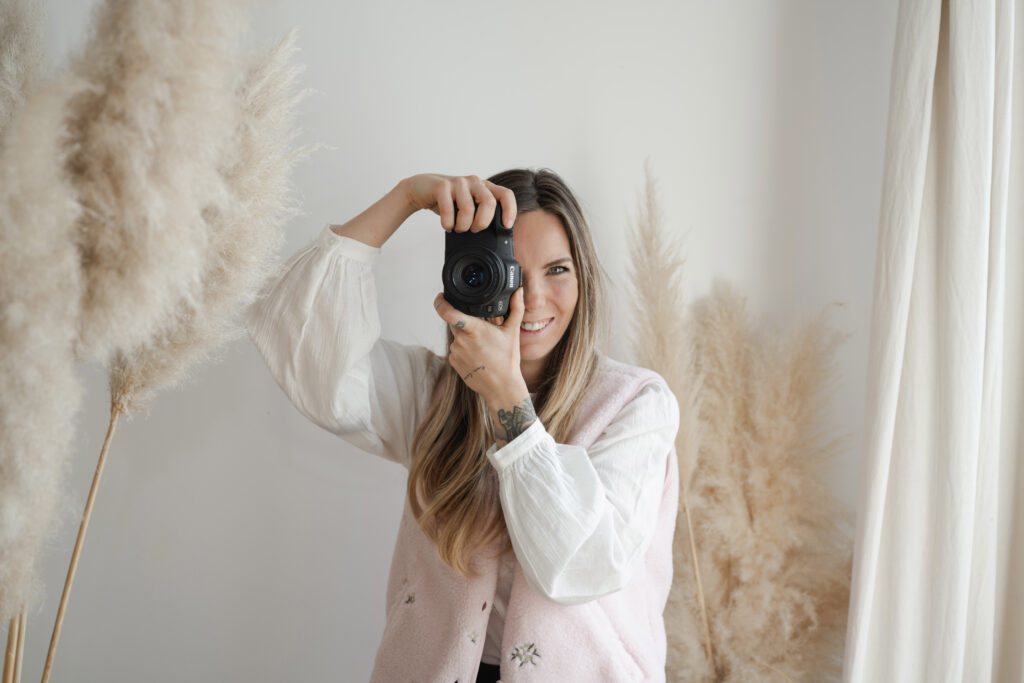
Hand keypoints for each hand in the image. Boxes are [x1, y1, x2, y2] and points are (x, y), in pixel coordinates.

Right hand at [401, 173, 516, 232]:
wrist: (421, 189)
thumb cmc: (448, 200)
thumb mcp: (468, 205)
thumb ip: (481, 212)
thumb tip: (495, 235)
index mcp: (484, 186)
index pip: (505, 194)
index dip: (510, 210)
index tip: (506, 225)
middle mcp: (474, 182)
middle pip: (489, 203)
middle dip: (481, 223)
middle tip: (473, 229)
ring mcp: (458, 182)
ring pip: (468, 209)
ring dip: (462, 226)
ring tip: (457, 228)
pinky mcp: (442, 186)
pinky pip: (448, 210)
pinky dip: (448, 223)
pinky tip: (446, 225)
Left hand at [433, 288, 527, 401]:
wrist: (501, 387)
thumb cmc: (507, 360)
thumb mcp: (513, 332)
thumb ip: (516, 308)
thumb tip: (518, 290)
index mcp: (474, 329)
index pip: (449, 312)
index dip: (441, 302)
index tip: (440, 296)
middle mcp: (461, 340)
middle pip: (455, 322)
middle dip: (465, 322)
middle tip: (481, 330)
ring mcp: (455, 351)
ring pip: (457, 337)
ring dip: (466, 338)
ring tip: (483, 348)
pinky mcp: (453, 361)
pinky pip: (456, 349)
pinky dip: (464, 350)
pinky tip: (477, 357)